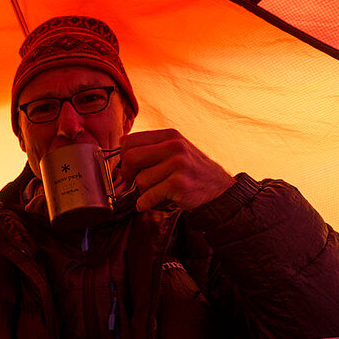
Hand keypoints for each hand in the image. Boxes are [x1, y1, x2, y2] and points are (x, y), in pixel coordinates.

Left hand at [118, 129, 233, 211]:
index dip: (124, 156)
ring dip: (143, 191)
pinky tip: (150, 203)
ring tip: (158, 190)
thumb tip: (121, 147)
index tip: (129, 167)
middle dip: (128, 173)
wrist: (218, 189)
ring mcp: (178, 164)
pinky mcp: (179, 184)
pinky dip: (145, 203)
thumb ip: (151, 147)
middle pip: (130, 157)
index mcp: (170, 136)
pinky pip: (148, 196)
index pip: (130, 140)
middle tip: (134, 180)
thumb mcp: (174, 151)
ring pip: (140, 180)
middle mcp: (174, 146)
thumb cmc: (190, 171)